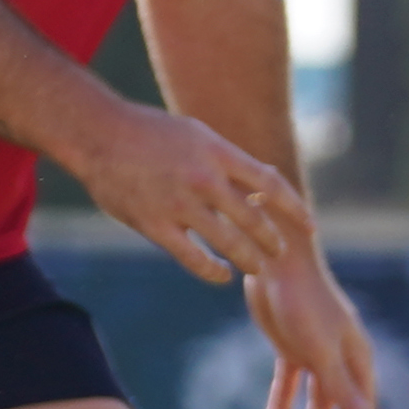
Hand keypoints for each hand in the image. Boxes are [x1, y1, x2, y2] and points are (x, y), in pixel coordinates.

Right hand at [75, 100, 310, 287]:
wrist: (97, 133)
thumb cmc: (147, 133)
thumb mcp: (195, 135)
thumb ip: (224, 161)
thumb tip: (257, 184)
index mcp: (217, 152)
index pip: (270, 184)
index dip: (294, 208)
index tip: (310, 226)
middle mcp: (204, 178)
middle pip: (254, 218)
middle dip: (273, 240)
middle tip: (281, 252)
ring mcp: (180, 203)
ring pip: (230, 242)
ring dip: (250, 259)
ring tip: (257, 267)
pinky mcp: (155, 225)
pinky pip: (193, 258)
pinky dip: (213, 271)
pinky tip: (222, 275)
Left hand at [240, 249, 380, 408]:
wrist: (275, 258)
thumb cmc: (304, 299)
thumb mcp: (320, 346)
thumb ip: (338, 381)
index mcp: (357, 357)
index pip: (362, 408)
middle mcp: (341, 357)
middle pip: (344, 408)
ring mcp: (315, 352)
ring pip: (316, 401)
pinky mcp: (290, 345)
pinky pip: (287, 385)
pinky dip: (281, 407)